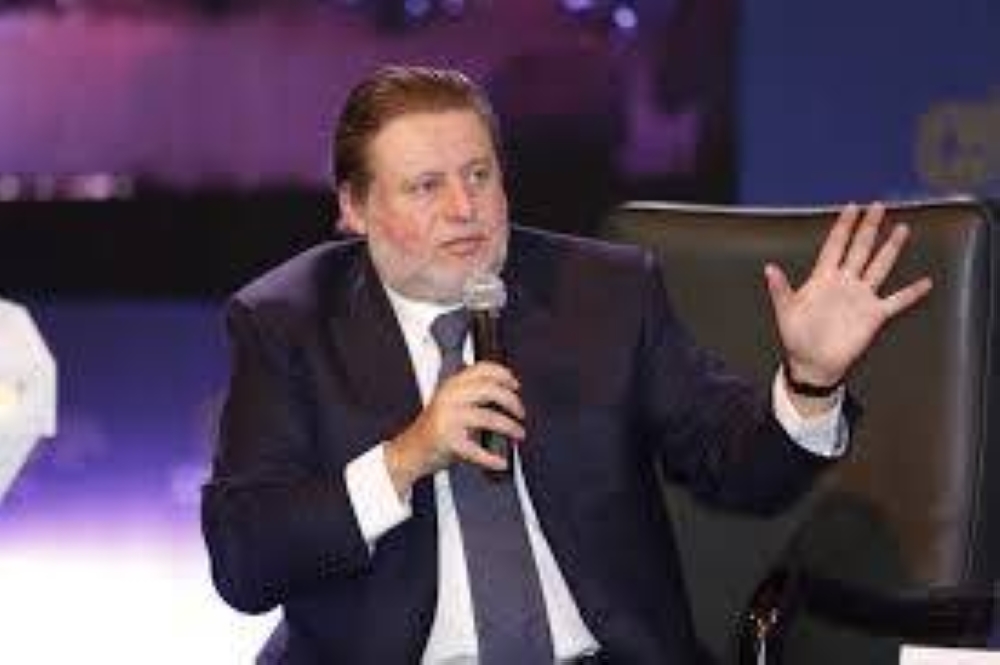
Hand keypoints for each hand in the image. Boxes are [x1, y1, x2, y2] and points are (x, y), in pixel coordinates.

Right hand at [385, 361, 524, 495]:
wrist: (411, 451)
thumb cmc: (435, 429)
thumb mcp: (450, 402)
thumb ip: (472, 394)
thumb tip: (507, 393)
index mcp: (451, 385)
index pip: (481, 369)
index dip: (503, 374)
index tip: (515, 384)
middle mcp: (450, 398)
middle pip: (490, 390)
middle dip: (512, 401)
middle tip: (520, 412)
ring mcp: (449, 419)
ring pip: (490, 418)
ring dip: (510, 427)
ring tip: (518, 433)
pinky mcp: (450, 441)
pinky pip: (478, 450)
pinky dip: (493, 458)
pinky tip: (500, 461)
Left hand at [765, 202, 932, 400]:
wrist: (812, 363)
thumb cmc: (796, 337)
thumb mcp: (785, 311)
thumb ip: (780, 289)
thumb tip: (769, 268)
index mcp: (823, 279)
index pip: (835, 246)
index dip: (843, 227)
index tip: (851, 207)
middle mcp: (845, 283)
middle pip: (860, 249)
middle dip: (868, 227)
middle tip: (878, 206)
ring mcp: (861, 297)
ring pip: (879, 266)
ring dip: (890, 249)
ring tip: (902, 229)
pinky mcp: (874, 315)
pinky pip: (897, 301)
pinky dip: (911, 293)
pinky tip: (925, 282)